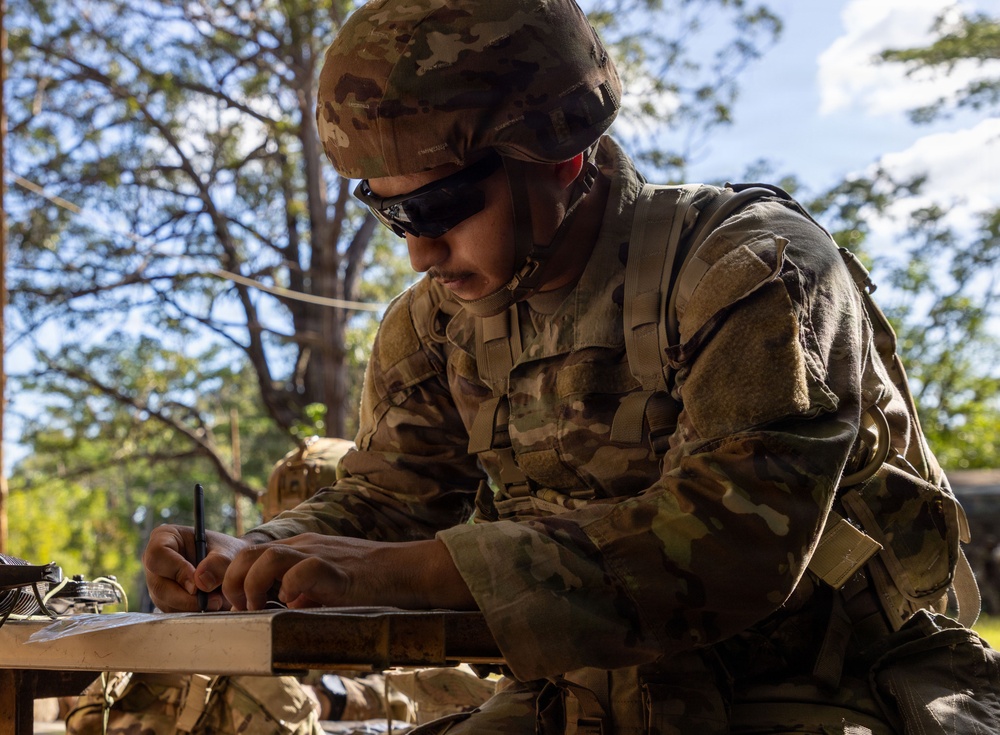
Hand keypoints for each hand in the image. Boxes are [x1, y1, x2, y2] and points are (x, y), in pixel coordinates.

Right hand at [142, 524, 254, 611]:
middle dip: (187, 598)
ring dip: (192, 607)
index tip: (198, 584)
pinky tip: (210, 605)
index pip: (158, 555)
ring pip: (166, 602)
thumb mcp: (228, 553)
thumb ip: (217, 564)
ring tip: (217, 600)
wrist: (233, 568)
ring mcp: (158, 583)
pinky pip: (173, 613)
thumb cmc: (227, 553)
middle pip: (159, 585)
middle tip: (214, 600)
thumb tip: (199, 583)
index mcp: (164, 538)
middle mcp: (156, 562)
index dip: (177, 570)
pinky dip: (193, 613)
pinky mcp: (165, 601)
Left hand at [222, 534, 475, 611]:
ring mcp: (320, 553)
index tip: (218, 595)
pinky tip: (294, 603)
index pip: (251, 551)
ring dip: (254, 585)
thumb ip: (304, 587)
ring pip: (269, 556)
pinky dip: (290, 588)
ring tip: (256, 608)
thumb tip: (284, 601)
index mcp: (300, 548)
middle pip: (251, 551)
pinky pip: (302, 571)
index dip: (227, 571)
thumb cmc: (369, 580)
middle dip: (232, 581)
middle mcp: (304, 545)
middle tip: (239, 608)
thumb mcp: (328, 580)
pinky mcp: (336, 569)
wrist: (406, 570)